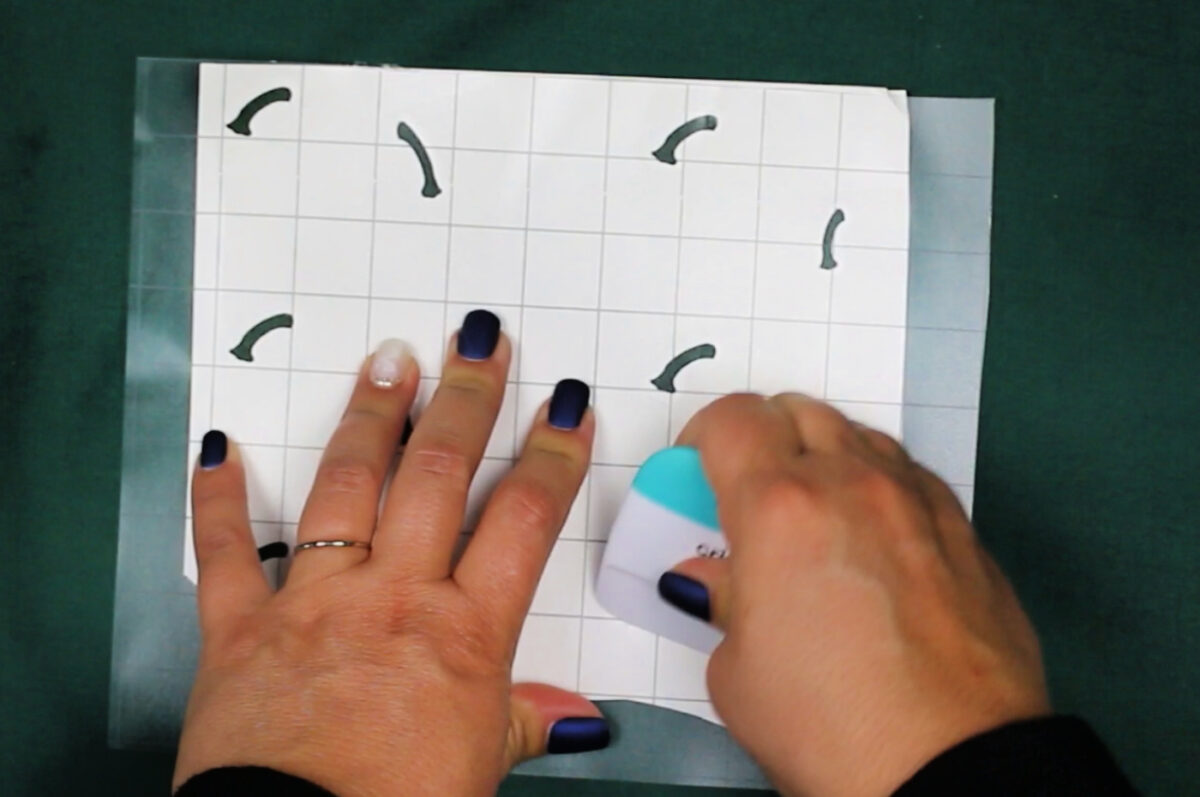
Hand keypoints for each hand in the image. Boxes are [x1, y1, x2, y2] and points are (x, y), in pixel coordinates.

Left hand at [174, 311, 608, 796]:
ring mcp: (313, 603)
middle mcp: (392, 597)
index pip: (522, 520)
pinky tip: (217, 446)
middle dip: (465, 400)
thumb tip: (570, 716)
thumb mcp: (481, 765)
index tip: (564, 406)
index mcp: (463, 632)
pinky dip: (215, 497)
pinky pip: (223, 550)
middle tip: (479, 343)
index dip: (551, 456)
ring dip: (369, 416)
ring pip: (346, 485)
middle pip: (437, 475)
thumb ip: (523, 720)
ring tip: (389, 361)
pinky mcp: (238, 628)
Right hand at [658, 394, 1049, 796]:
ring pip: (858, 434)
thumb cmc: (831, 727)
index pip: (731, 418)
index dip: (703, 438)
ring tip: (814, 516)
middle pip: (797, 410)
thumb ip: (721, 603)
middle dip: (763, 437)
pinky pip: (910, 476)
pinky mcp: (965, 533)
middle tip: (748, 492)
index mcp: (778, 506)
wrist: (951, 769)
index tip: (698, 471)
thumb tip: (714, 582)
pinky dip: (878, 485)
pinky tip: (873, 540)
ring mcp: (916, 502)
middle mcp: (851, 483)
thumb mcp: (737, 672)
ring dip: (824, 454)